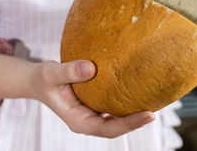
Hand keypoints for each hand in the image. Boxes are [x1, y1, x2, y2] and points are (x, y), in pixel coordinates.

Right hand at [30, 59, 154, 137]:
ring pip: (117, 117)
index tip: (148, 115)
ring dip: (134, 111)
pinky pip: (113, 105)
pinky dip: (125, 100)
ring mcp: (92, 113)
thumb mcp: (51, 73)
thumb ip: (68, 71)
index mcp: (78, 121)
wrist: (39, 80)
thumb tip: (91, 68)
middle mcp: (88, 120)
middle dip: (137, 121)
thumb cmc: (43, 79)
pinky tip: (137, 89)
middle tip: (158, 107)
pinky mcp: (95, 103)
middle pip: (117, 126)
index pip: (107, 128)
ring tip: (154, 99)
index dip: (129, 124)